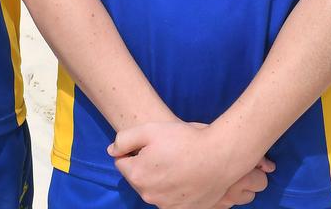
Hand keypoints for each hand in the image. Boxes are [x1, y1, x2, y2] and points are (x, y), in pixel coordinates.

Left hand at [109, 118, 267, 208]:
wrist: (218, 158)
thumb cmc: (184, 140)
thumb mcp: (149, 130)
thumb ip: (124, 139)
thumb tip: (112, 151)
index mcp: (138, 175)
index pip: (121, 162)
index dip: (133, 150)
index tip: (149, 144)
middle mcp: (148, 195)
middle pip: (136, 177)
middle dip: (144, 165)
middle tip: (163, 151)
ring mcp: (165, 206)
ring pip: (152, 188)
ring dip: (157, 177)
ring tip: (175, 162)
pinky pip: (168, 199)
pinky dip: (172, 189)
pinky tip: (183, 175)